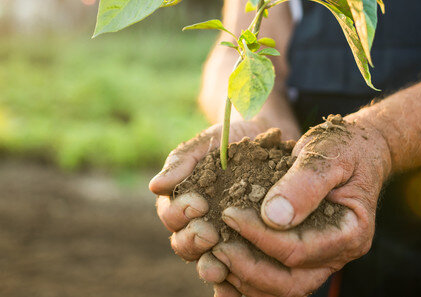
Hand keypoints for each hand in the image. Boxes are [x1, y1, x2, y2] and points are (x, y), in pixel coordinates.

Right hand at [149, 119, 288, 296]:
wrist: (265, 142)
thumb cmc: (229, 140)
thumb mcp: (208, 143)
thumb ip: (182, 160)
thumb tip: (155, 186)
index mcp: (181, 202)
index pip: (170, 216)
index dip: (180, 212)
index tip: (198, 202)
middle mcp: (196, 226)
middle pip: (183, 244)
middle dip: (193, 240)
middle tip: (209, 233)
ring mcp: (219, 242)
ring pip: (205, 263)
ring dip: (208, 267)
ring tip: (219, 266)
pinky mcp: (242, 253)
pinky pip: (232, 278)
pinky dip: (229, 289)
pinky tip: (233, 292)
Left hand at [209, 114, 392, 296]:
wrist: (357, 149)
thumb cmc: (344, 146)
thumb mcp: (326, 153)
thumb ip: (304, 182)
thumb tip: (273, 217)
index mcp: (351, 232)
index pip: (299, 250)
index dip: (260, 237)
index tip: (229, 213)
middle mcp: (338, 254)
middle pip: (290, 283)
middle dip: (248, 268)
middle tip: (216, 244)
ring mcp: (321, 259)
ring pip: (280, 289)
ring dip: (244, 279)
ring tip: (215, 254)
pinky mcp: (305, 256)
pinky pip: (275, 279)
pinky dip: (248, 278)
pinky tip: (222, 267)